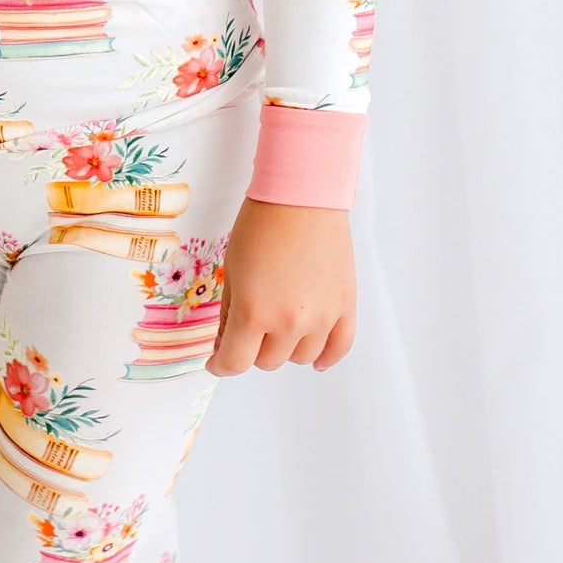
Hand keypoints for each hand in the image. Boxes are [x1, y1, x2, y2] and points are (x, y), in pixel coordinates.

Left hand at [205, 198, 355, 376]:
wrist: (301, 197)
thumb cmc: (261, 226)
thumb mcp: (233, 272)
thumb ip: (230, 314)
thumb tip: (227, 344)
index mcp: (255, 313)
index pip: (236, 363)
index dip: (222, 365)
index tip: (217, 362)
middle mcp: (290, 322)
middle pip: (268, 362)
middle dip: (252, 351)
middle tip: (248, 332)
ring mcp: (322, 316)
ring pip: (301, 357)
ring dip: (286, 350)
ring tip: (279, 331)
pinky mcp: (344, 305)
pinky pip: (340, 346)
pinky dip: (328, 357)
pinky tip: (317, 360)